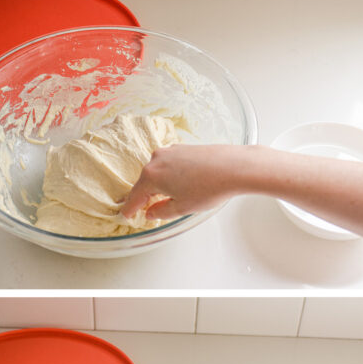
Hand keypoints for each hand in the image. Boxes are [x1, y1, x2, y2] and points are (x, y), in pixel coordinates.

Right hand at [121, 144, 253, 220]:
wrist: (236, 167)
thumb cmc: (209, 187)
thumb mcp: (182, 208)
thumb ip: (161, 211)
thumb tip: (152, 212)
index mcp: (151, 176)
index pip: (135, 196)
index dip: (130, 209)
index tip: (127, 215)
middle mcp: (157, 160)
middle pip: (145, 182)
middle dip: (146, 196)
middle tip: (147, 210)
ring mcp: (171, 151)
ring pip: (158, 172)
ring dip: (161, 185)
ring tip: (171, 198)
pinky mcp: (184, 148)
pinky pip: (170, 165)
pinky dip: (172, 176)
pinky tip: (184, 185)